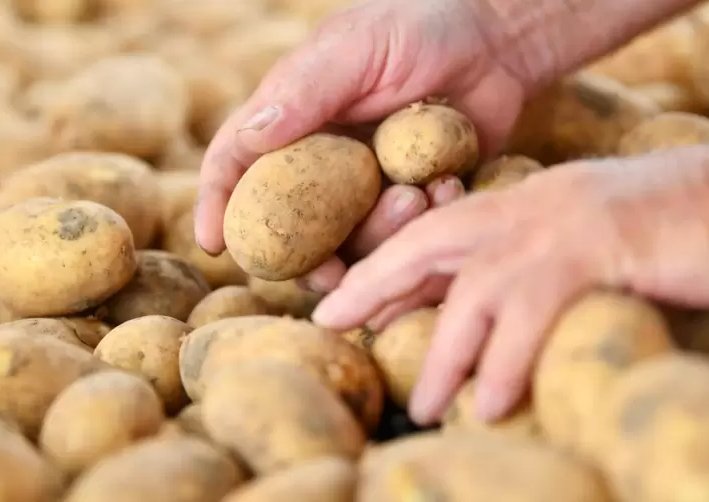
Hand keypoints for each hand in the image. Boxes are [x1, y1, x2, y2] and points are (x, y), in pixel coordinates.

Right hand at [194, 0, 528, 290]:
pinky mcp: (410, 199)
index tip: (213, 244)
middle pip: (290, 226)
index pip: (237, 165)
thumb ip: (305, 91)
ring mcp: (366, 186)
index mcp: (292, 121)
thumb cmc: (418, 25)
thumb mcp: (356, 49)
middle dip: (307, 255)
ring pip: (349, 242)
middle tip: (331, 270)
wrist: (495, 40)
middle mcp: (322, 161)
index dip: (218, 204)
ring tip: (417, 196)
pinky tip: (446, 189)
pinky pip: (402, 237)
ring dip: (378, 234)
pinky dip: (420, 226)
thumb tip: (251, 137)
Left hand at [311, 145, 708, 424]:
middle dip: (376, 283)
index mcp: (517, 204)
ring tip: (423, 406)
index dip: (382, 268)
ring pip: (476, 291)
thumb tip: (465, 318)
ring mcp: (558, 227)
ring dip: (444, 353)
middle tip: (334, 324)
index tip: (342, 303)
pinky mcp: (597, 250)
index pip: (430, 233)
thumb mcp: (566, 243)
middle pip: (429, 242)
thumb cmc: (648, 229)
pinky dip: (508, 364)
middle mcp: (527, 208)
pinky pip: (533, 314)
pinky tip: (491, 404)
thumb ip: (513, 269)